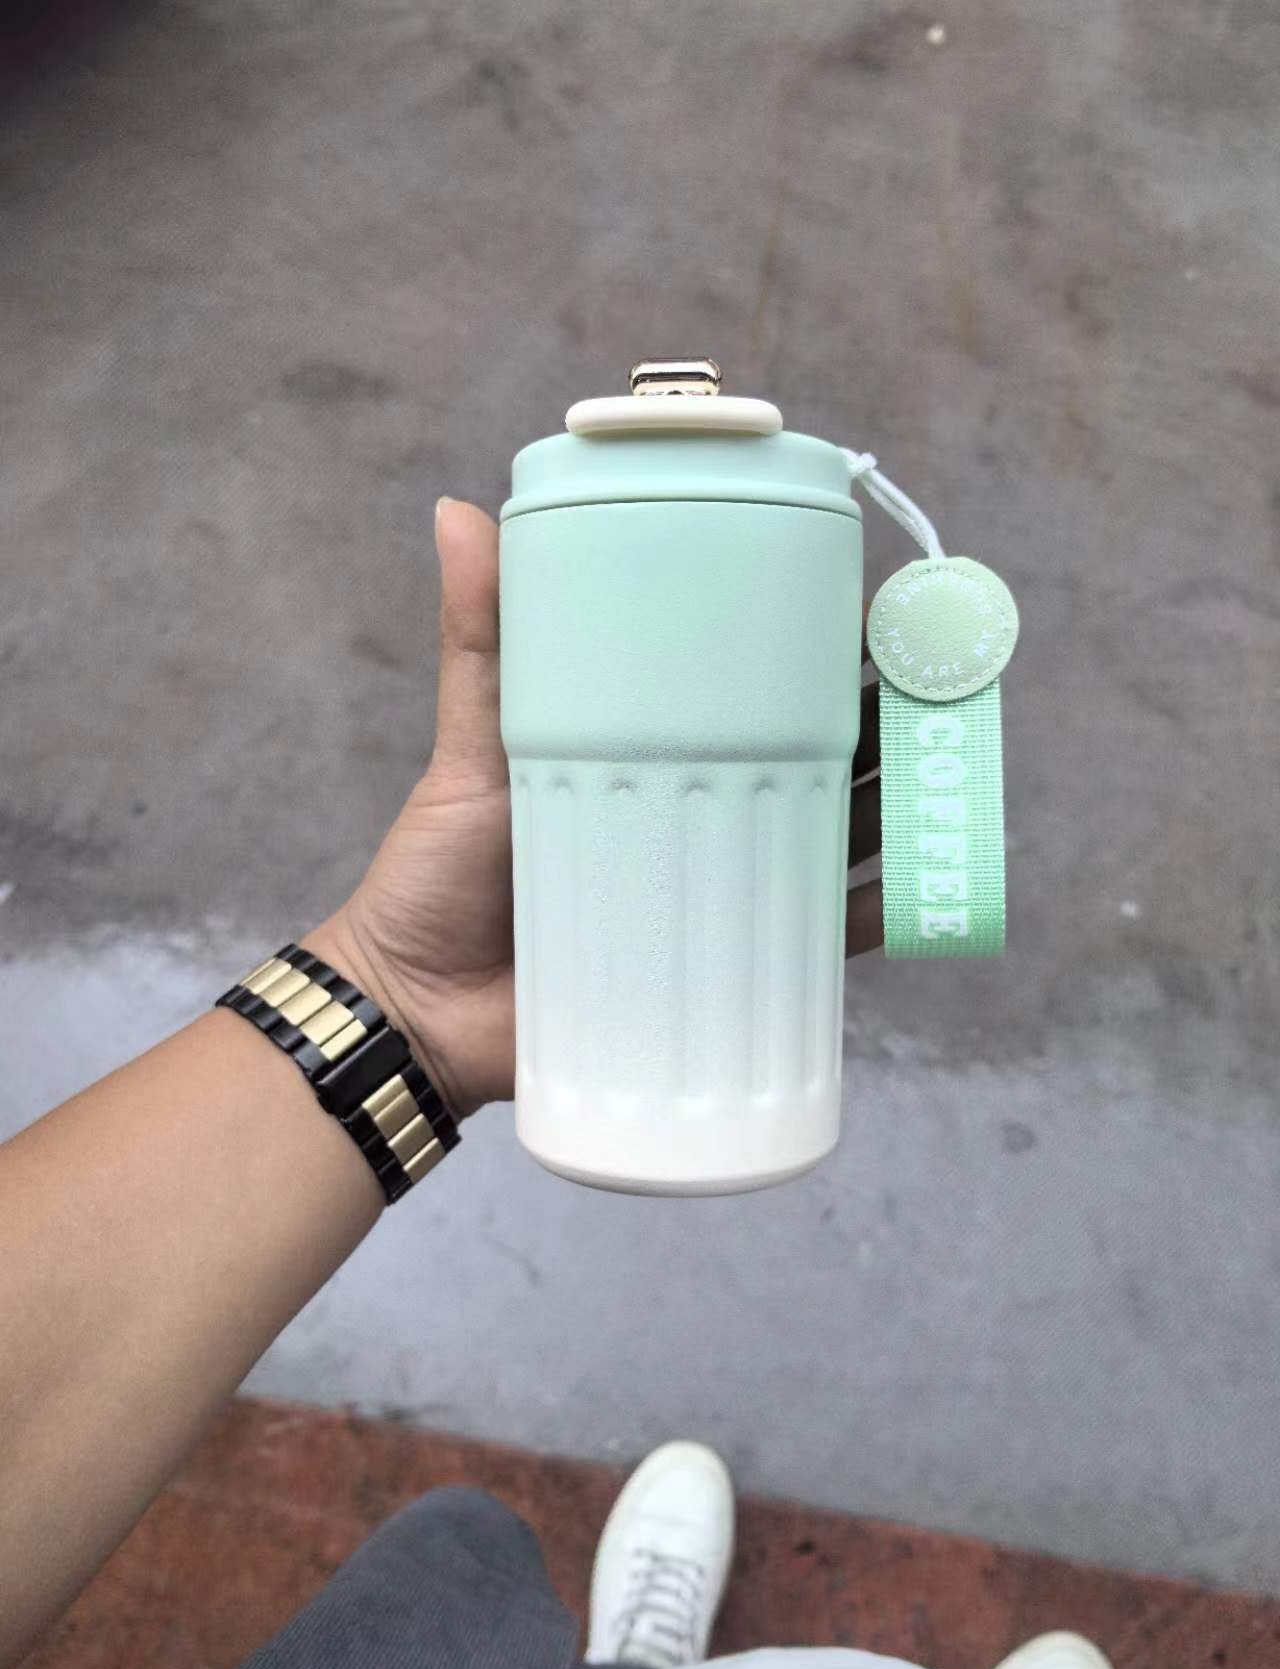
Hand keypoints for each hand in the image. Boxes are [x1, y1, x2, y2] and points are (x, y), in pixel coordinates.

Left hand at [313, 500, 884, 1121]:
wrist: (421, 1012)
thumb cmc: (437, 872)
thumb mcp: (472, 747)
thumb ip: (481, 645)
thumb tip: (452, 509)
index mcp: (648, 746)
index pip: (747, 684)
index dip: (813, 647)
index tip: (867, 607)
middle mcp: (693, 806)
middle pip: (808, 753)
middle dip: (879, 718)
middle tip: (929, 684)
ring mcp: (712, 886)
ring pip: (827, 834)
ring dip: (892, 802)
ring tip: (940, 769)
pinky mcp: (721, 965)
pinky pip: (811, 939)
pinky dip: (867, 915)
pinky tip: (919, 887)